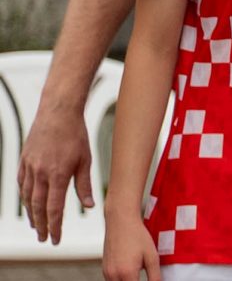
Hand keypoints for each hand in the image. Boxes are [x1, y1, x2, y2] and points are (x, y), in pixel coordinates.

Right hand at [15, 95, 93, 243]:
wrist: (58, 112)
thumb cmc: (75, 135)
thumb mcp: (85, 160)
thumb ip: (84, 184)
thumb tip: (89, 206)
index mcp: (58, 175)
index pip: (54, 208)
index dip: (55, 226)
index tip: (55, 239)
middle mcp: (41, 174)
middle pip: (38, 207)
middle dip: (41, 225)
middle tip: (44, 238)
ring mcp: (30, 167)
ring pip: (27, 197)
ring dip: (31, 214)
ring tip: (36, 225)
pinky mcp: (24, 161)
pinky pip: (21, 183)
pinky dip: (24, 197)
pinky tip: (28, 203)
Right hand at [101, 206, 158, 280]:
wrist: (121, 222)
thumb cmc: (138, 237)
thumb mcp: (152, 256)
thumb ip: (155, 276)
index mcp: (127, 273)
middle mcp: (113, 276)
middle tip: (141, 276)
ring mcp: (106, 273)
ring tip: (137, 273)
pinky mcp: (104, 269)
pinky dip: (121, 280)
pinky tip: (130, 271)